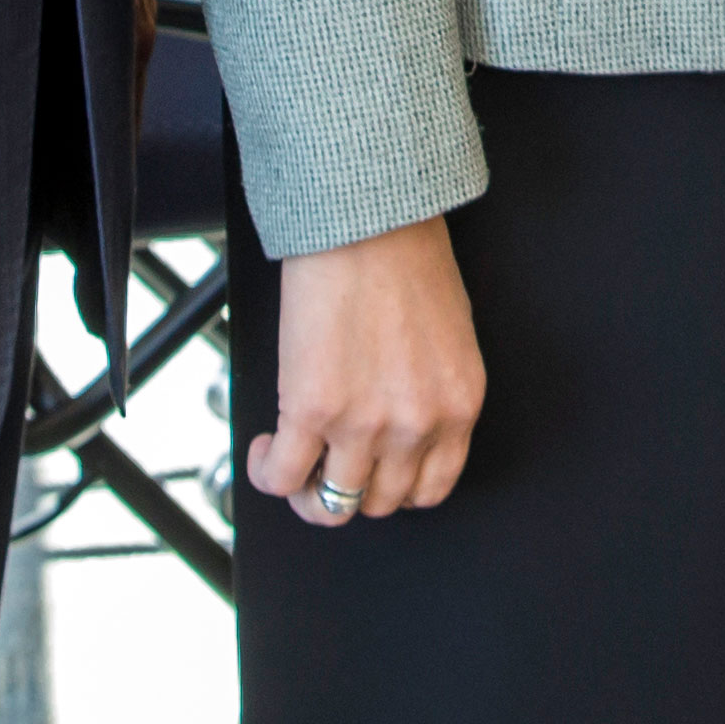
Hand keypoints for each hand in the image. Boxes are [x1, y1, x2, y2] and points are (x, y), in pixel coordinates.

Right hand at [255, 214, 484, 525]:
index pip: (431, 488)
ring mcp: (364, 424)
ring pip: (331, 503)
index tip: (374, 475)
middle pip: (379, 502)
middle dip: (349, 490)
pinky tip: (266, 449)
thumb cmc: (407, 259)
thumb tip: (396, 426)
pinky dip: (269, 472)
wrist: (368, 220)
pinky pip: (283, 477)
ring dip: (305, 490)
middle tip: (327, 465)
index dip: (395, 489)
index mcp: (458, 406)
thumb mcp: (447, 338)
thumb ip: (429, 392)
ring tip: (292, 460)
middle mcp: (416, 425)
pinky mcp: (312, 411)